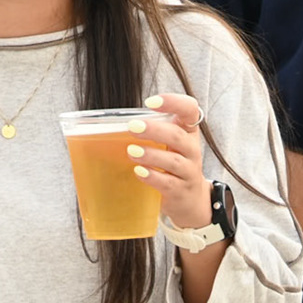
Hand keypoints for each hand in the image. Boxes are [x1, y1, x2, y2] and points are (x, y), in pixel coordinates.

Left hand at [128, 93, 215, 239]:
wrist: (190, 201)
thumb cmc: (173, 167)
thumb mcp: (169, 146)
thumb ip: (151, 134)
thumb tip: (110, 128)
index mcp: (188, 133)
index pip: (189, 110)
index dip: (174, 102)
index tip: (151, 102)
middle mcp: (192, 150)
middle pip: (178, 136)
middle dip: (155, 130)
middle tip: (133, 127)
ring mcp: (189, 172)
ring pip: (173, 161)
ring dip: (151, 155)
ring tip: (132, 151)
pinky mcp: (181, 192)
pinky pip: (168, 184)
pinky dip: (153, 177)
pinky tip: (139, 172)